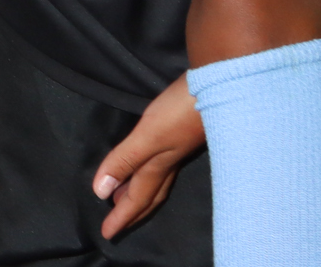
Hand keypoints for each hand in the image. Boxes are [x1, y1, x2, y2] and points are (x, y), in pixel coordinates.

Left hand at [92, 75, 201, 237]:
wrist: (219, 86)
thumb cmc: (181, 111)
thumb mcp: (148, 136)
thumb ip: (124, 160)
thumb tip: (101, 191)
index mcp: (159, 166)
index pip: (136, 198)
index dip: (121, 216)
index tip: (107, 234)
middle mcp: (168, 162)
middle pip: (148, 194)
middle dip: (133, 211)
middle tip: (117, 223)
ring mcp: (177, 149)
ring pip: (156, 181)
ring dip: (140, 193)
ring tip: (124, 199)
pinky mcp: (181, 133)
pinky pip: (162, 166)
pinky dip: (151, 173)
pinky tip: (150, 165)